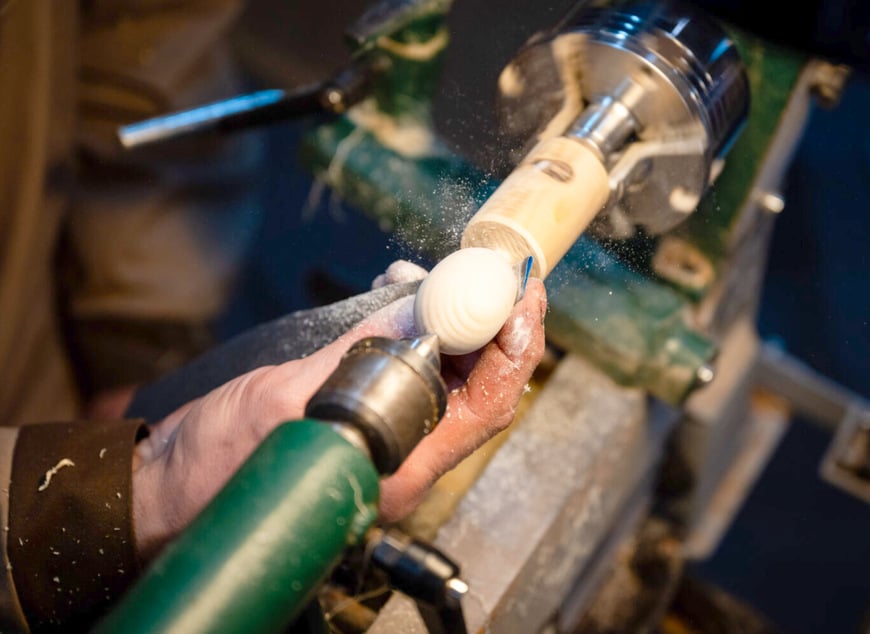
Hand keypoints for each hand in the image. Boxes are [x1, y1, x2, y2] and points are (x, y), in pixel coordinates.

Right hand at [131, 278, 545, 556]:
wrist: (166, 493)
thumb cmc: (215, 469)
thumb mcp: (286, 400)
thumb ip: (357, 356)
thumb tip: (420, 307)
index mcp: (399, 469)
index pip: (487, 405)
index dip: (513, 348)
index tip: (523, 296)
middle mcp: (404, 463)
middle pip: (477, 391)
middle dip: (491, 327)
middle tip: (496, 274)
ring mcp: (386, 448)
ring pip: (445, 381)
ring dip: (451, 324)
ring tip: (435, 277)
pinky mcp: (363, 428)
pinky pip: (408, 380)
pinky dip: (412, 334)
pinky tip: (398, 297)